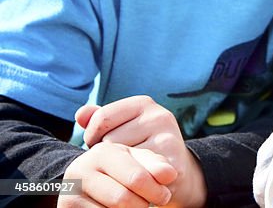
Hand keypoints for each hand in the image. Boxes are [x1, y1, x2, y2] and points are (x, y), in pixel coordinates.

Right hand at [59, 141, 175, 207]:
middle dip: (142, 204)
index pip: (137, 178)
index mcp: (103, 152)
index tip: (165, 196)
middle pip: (123, 199)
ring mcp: (70, 191)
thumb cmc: (123, 170)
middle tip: (151, 204)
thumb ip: (156, 165)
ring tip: (136, 205)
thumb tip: (170, 174)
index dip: (155, 190)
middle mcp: (81, 169)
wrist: (88, 183)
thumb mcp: (138, 163)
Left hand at [77, 96, 206, 207]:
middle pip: (109, 141)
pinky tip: (138, 183)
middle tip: (121, 160)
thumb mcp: (121, 128)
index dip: (93, 136)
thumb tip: (80, 114)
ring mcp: (168, 140)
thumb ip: (99, 120)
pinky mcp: (172, 166)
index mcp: (144, 103)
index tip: (102, 145)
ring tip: (130, 170)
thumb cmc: (139, 147)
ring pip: (121, 161)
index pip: (101, 118)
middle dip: (108, 155)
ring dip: (120, 171)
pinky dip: (131, 185)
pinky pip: (135, 179)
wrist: (176, 172)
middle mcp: (159, 117)